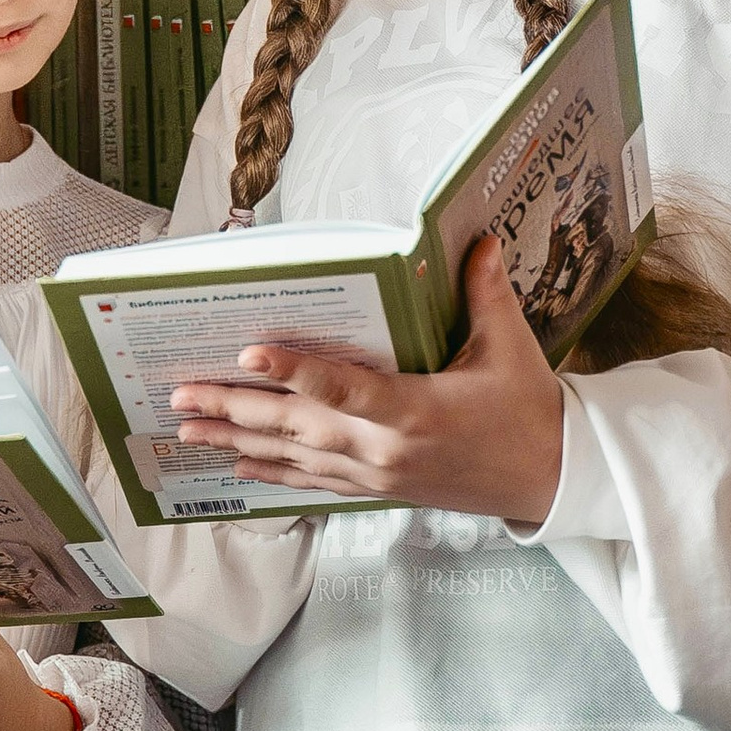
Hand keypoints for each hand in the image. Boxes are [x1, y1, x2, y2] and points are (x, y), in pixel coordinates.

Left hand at [166, 230, 567, 528]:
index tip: (247, 351)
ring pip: (294, 458)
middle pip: (297, 427)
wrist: (550, 478)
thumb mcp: (509, 346)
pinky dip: (273, 472)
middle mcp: (385, 449)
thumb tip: (478, 239)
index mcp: (415, 411)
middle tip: (180, 395)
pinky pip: (314, 482)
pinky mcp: (379, 492)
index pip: (342, 388)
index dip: (292, 369)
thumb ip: (485, 292)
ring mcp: (378, 476)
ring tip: (186, 431)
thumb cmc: (529, 409)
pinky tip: (238, 465)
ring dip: (237, 442)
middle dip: (234, 409)